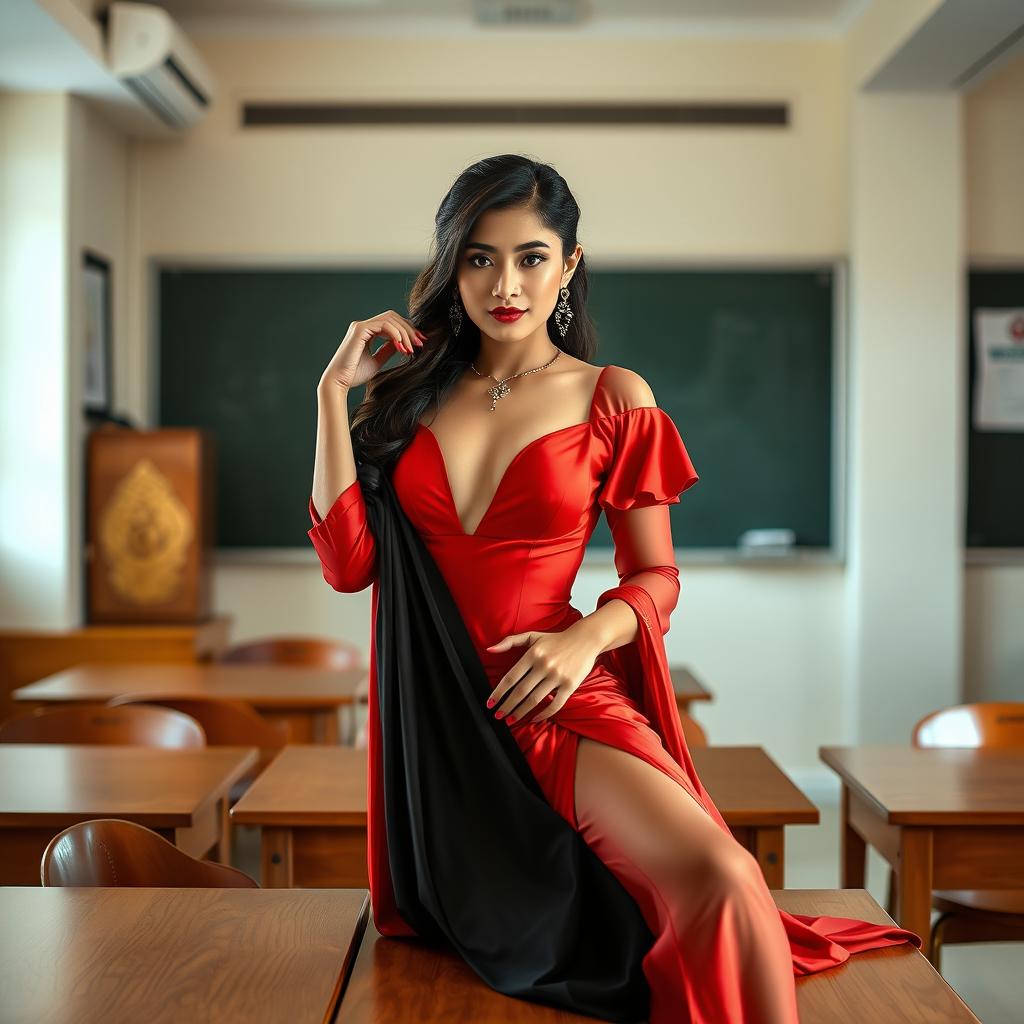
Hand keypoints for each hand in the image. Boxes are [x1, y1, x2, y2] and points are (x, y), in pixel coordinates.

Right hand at [319, 309, 428, 391]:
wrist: (340, 382)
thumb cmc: (355, 374)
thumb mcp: (377, 361)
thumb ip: (388, 350)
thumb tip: (402, 343)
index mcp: (367, 332)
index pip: (392, 323)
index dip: (407, 330)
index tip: (420, 342)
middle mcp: (363, 326)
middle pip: (393, 318)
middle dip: (409, 329)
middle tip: (420, 343)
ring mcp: (361, 326)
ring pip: (390, 319)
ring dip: (404, 332)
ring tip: (411, 347)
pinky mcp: (360, 329)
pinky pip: (383, 324)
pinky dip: (395, 333)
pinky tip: (402, 345)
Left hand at [484, 625, 601, 724]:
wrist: (586, 639)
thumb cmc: (556, 639)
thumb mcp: (532, 636)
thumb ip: (510, 641)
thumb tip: (489, 649)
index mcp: (533, 653)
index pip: (511, 677)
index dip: (498, 693)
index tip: (490, 703)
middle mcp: (544, 665)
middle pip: (520, 691)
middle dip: (506, 706)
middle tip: (498, 715)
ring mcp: (557, 676)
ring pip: (534, 699)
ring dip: (520, 712)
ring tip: (511, 719)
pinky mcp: (570, 685)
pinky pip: (555, 704)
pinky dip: (543, 714)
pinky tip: (534, 719)